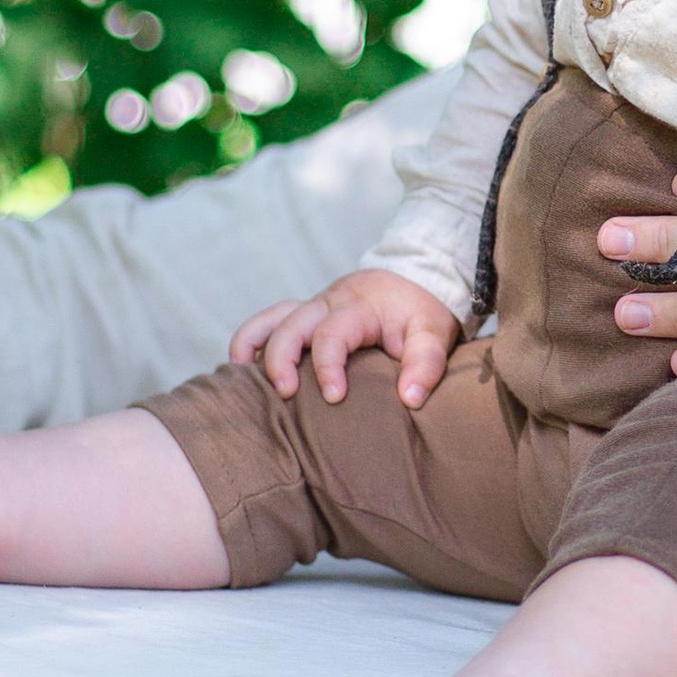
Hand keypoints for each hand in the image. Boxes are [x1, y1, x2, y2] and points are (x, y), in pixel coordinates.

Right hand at [230, 266, 459, 408]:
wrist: (414, 277)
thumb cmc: (421, 311)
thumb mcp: (435, 333)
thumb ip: (426, 363)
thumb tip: (410, 398)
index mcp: (358, 307)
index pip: (332, 334)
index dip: (327, 367)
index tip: (333, 398)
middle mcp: (328, 303)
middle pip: (290, 324)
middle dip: (281, 359)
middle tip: (285, 395)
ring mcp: (312, 307)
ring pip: (270, 318)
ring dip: (253, 346)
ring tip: (242, 382)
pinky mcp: (304, 314)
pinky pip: (268, 321)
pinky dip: (250, 340)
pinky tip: (242, 369)